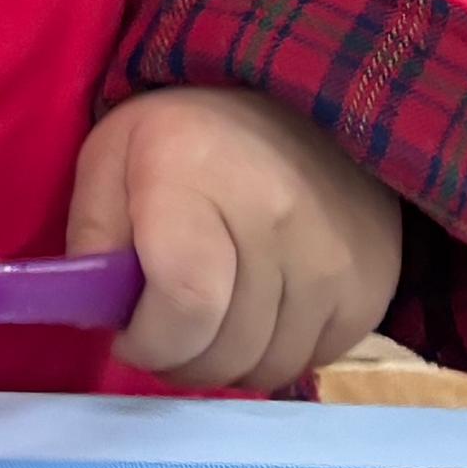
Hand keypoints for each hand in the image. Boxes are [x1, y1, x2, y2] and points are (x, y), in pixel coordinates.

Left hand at [67, 86, 404, 393]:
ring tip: (208, 322)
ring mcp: (336, 257)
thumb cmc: (184, 134)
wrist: (296, 100)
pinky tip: (257, 312)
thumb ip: (93, 240)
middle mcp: (279, 218)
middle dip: (178, 359)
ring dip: (227, 361)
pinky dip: (275, 352)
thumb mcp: (110, 160)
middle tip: (163, 332)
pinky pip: (313, 359)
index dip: (150, 341)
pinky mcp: (373, 285)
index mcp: (198, 175)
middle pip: (225, 348)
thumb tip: (102, 317)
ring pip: (269, 367)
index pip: (186, 303)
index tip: (130, 335)